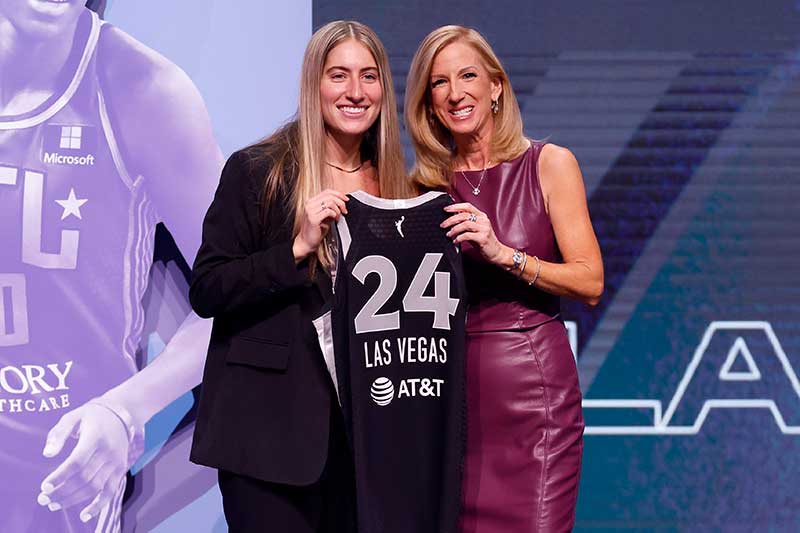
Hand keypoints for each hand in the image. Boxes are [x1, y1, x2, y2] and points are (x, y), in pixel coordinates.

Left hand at [38, 403, 129, 523]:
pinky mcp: (120, 470)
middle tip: (43, 499)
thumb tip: (47, 454)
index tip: (44, 486)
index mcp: (96, 437)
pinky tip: (83, 515)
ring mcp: (116, 462)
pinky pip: (110, 492)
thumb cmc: (90, 417)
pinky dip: (98, 506)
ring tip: (54, 504)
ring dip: (72, 499)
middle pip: (83, 478)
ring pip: (94, 487)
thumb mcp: (72, 417)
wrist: (121, 415)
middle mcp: (109, 451)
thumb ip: (58, 434)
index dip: (60, 476)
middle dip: (61, 492)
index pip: (77, 462)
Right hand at [293, 189, 348, 261]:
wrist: (306, 242)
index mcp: (311, 202)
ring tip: (338, 217)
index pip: (327, 191)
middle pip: (330, 195)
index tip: (345, 200)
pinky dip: (334, 214)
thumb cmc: (315, 231)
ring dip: (338, 210)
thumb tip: (341, 203)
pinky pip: (328, 211)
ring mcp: (310, 210)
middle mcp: (309, 204)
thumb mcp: (325, 216)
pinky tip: (335, 220)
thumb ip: (331, 209)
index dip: (338, 194)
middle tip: (344, 210)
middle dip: (341, 202)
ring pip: (330, 202)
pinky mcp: (313, 218)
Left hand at [441, 202, 507, 264]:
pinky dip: (459, 238)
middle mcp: (483, 220)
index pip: (468, 206)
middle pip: (464, 215)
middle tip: (443, 225)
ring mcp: (484, 229)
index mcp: (482, 216)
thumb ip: (466, 223)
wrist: (496, 252)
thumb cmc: (484, 241)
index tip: (446, 209)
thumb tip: (452, 218)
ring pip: (465, 224)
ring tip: (448, 234)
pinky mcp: (483, 238)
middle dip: (451, 219)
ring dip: (454, 229)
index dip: (456, 206)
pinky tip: (455, 241)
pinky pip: (467, 235)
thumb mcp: (475, 229)